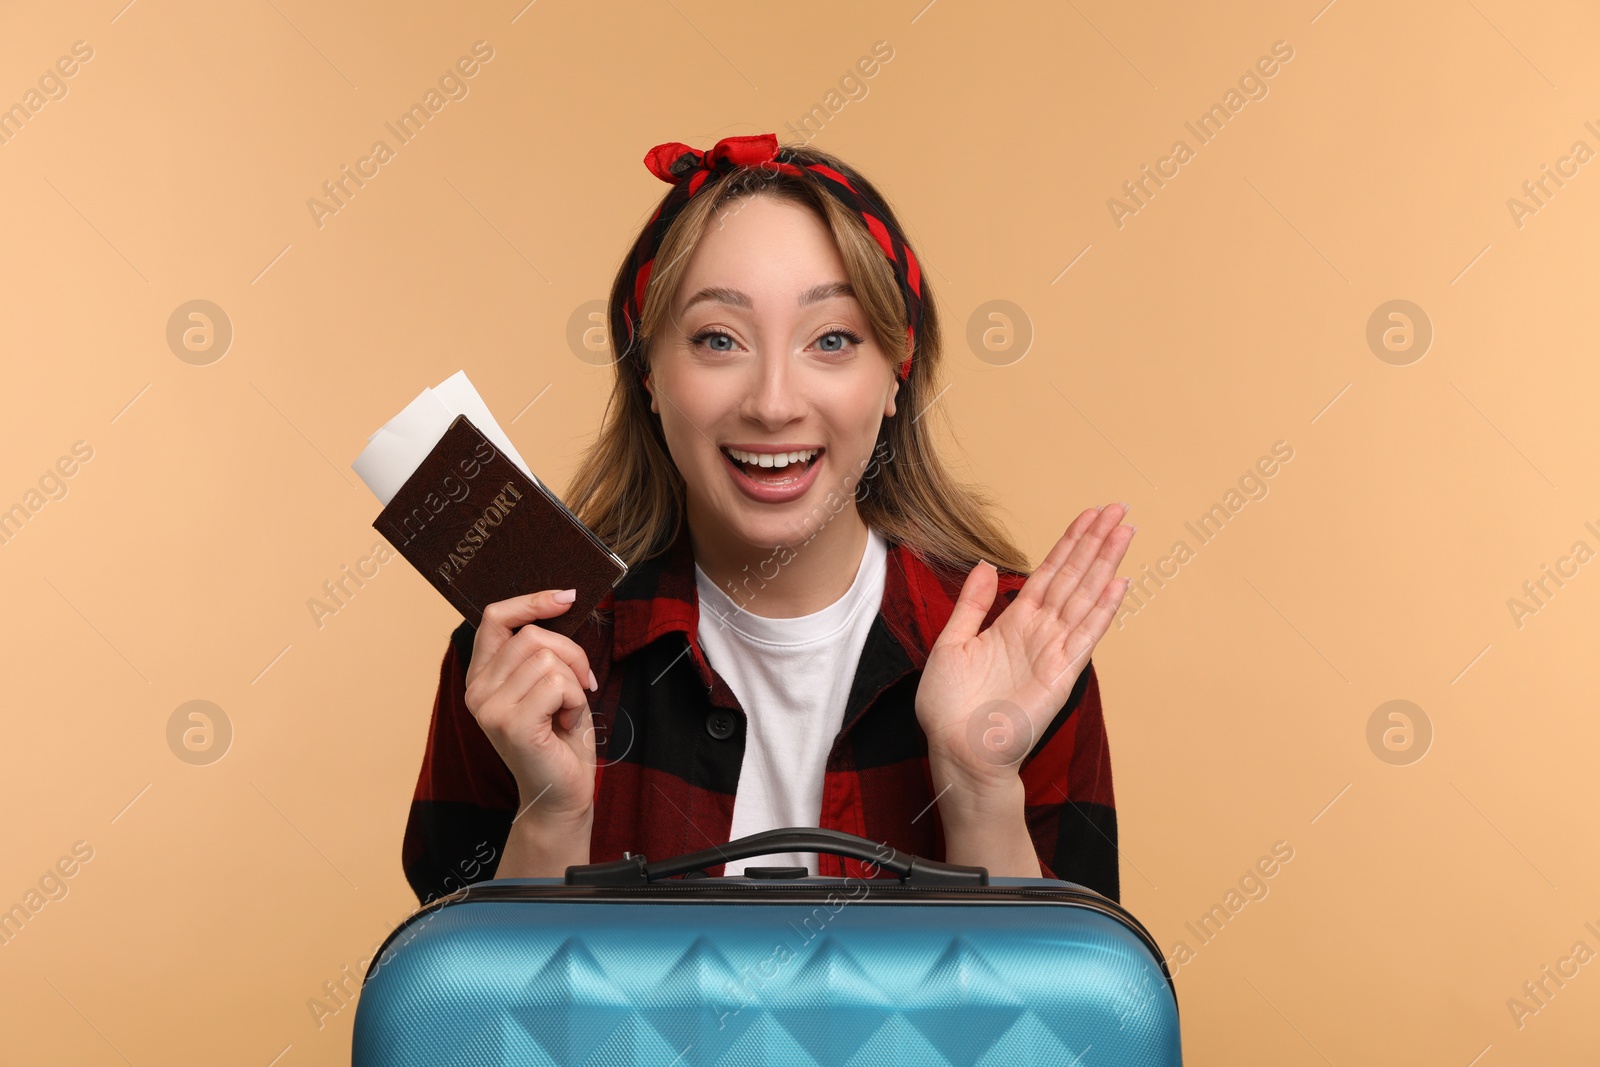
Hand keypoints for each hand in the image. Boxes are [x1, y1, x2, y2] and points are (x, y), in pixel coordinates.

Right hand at [463, 589, 600, 824]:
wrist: (562, 794)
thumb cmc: (560, 739)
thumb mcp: (549, 684)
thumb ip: (541, 650)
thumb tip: (560, 600)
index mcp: (482, 676)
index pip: (496, 617)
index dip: (532, 601)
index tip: (567, 597)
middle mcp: (477, 691)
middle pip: (533, 636)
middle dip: (571, 654)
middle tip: (582, 685)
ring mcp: (489, 708)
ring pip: (547, 659)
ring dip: (574, 684)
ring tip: (567, 712)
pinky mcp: (511, 724)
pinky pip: (558, 685)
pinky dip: (576, 702)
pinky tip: (567, 725)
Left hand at [915, 503, 1133, 798]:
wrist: (956, 749)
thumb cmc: (950, 706)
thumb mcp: (952, 642)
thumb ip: (972, 604)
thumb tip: (986, 565)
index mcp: (1014, 623)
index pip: (1049, 574)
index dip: (1069, 544)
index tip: (1089, 516)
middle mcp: (1039, 633)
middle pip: (1074, 578)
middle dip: (1095, 543)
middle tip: (1119, 509)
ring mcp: (1053, 652)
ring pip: (1084, 598)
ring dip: (1105, 564)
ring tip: (1125, 532)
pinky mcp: (1060, 675)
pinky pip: (1085, 636)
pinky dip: (1102, 611)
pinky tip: (1118, 584)